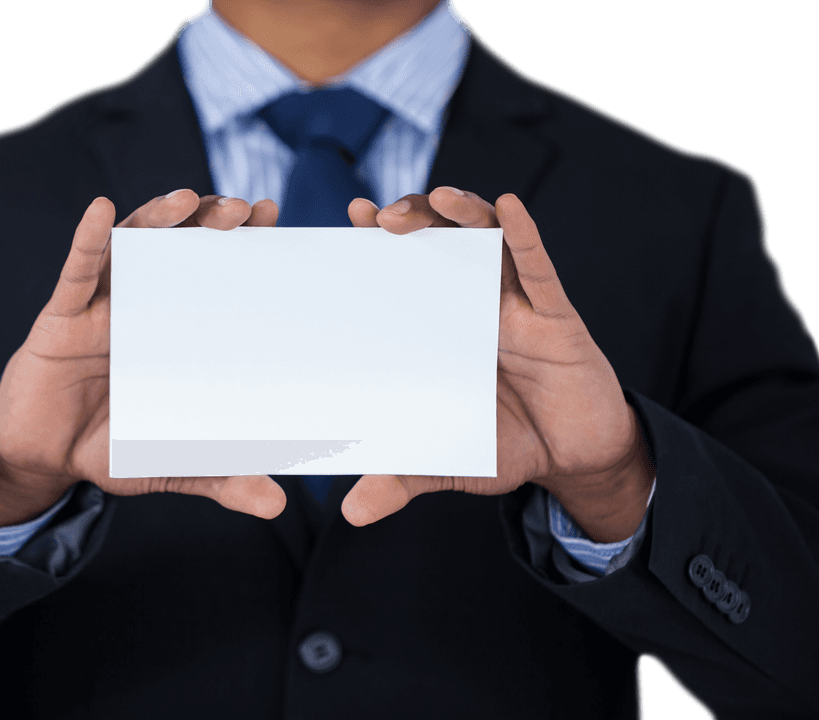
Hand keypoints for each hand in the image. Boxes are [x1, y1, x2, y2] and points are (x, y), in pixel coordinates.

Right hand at [0, 190, 283, 529]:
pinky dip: (87, 240)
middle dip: (211, 221)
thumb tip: (276, 505)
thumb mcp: (171, 465)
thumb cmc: (110, 447)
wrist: (43, 458)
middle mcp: (144, 305)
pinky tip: (99, 210)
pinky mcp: (61, 318)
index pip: (215, 276)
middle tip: (244, 210)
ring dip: (159, 217)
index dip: (243, 246)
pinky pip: (76, 272)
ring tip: (188, 201)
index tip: (274, 221)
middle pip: (180, 248)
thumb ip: (220, 478)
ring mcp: (102, 306)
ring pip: (132, 246)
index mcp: (176, 330)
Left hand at [341, 189, 654, 540]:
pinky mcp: (557, 317)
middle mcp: (475, 305)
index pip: (405, 273)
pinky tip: (508, 207)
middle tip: (380, 218)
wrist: (576, 459)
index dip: (377, 245)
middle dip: (413, 218)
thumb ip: (404, 478)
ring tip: (436, 198)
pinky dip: (524, 236)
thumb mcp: (450, 463)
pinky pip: (539, 268)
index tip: (347, 221)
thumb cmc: (507, 446)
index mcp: (444, 329)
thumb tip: (351, 514)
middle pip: (441, 242)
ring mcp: (517, 306)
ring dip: (463, 212)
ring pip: (488, 240)